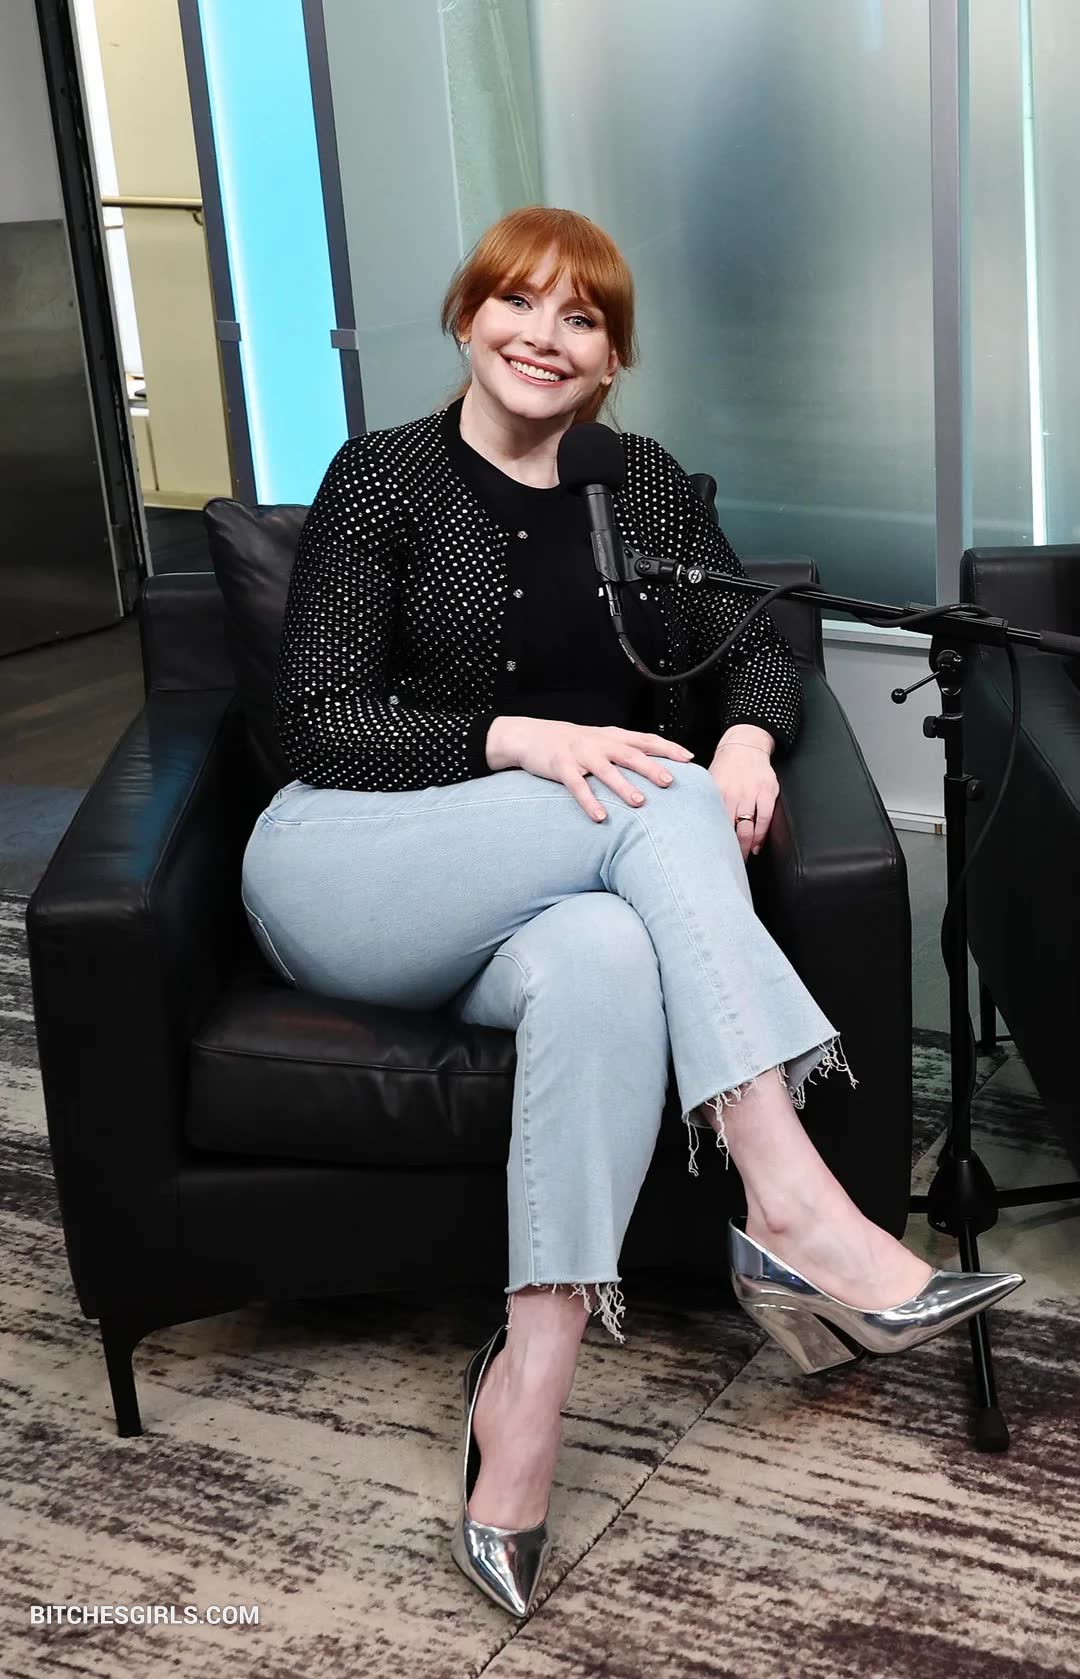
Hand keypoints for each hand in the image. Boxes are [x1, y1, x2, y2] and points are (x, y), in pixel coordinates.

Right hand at [486, 717, 693, 821]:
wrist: (532, 736)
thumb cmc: (574, 744)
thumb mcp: (603, 741)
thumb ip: (627, 751)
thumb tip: (660, 768)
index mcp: (613, 737)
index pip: (646, 739)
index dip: (668, 747)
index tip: (689, 758)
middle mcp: (600, 743)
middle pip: (630, 754)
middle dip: (651, 767)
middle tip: (670, 781)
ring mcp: (580, 754)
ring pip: (606, 770)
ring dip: (623, 786)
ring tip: (639, 802)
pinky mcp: (561, 767)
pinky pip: (577, 786)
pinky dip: (589, 801)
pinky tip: (600, 816)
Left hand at [709, 730, 778, 860]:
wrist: (745, 745)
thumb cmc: (725, 766)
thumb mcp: (709, 781)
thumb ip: (705, 802)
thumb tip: (692, 825)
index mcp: (716, 792)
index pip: (713, 823)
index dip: (712, 842)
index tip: (710, 857)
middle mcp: (734, 793)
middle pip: (730, 829)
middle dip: (730, 850)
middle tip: (727, 864)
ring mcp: (752, 792)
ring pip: (749, 827)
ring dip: (746, 847)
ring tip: (742, 859)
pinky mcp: (768, 791)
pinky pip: (766, 818)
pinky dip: (762, 835)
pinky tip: (757, 846)